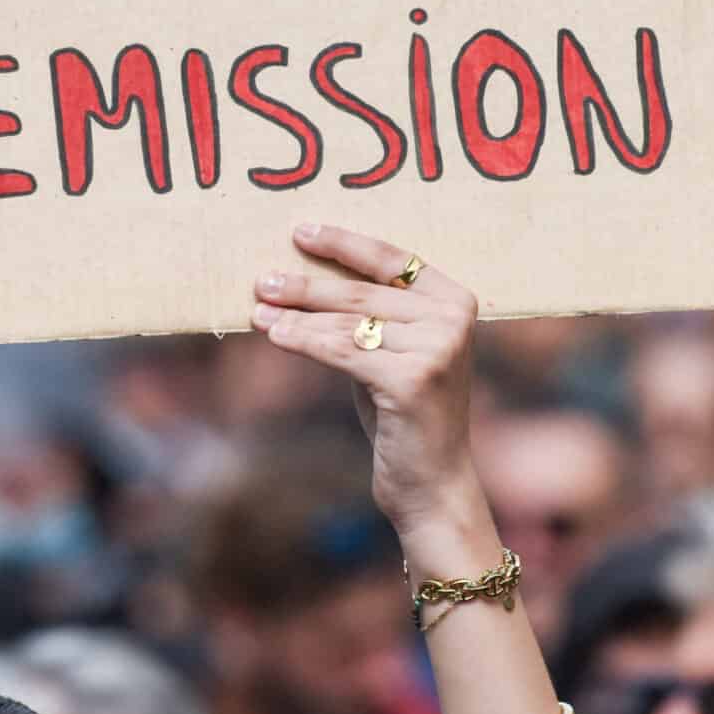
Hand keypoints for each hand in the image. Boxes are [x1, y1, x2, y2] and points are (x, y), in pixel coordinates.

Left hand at [251, 223, 487, 541]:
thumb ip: (371, 316)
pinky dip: (304, 340)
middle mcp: (452, 319)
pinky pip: (343, 351)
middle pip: (362, 291)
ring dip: (296, 313)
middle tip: (262, 279)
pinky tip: (276, 334)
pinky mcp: (413, 379)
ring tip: (258, 308)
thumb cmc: (405, 415)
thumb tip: (303, 278)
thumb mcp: (393, 353)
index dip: (344, 243)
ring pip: (348, 322)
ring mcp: (437, 348)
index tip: (302, 231)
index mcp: (456, 299)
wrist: (433, 483)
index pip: (392, 258)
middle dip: (306, 284)